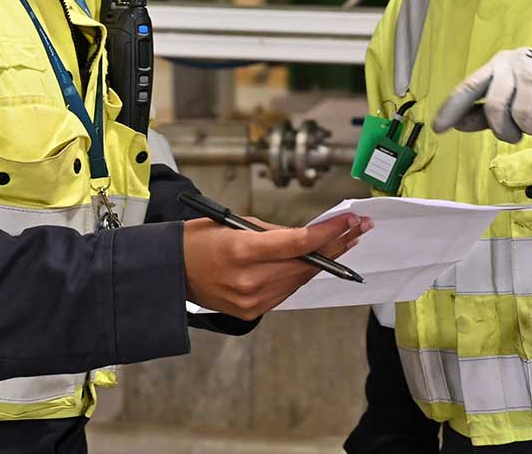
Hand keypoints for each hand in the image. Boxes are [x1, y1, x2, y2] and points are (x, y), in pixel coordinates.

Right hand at [182, 214, 370, 319]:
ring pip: (300, 279)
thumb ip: (272, 232)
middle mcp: (249, 280)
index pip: (297, 243)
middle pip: (305, 263)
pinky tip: (318, 260)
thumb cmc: (200, 240)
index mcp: (241, 251)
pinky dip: (301, 274)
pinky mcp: (251, 312)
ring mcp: (251, 300)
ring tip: (346, 241)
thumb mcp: (234, 223)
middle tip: (359, 227)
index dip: (328, 232)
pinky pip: (286, 290)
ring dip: (325, 260)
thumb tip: (307, 234)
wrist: (172, 272)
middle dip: (336, 244)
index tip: (349, 220)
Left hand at [433, 48, 531, 142]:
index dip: (452, 108)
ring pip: (523, 116)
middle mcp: (511, 65)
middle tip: (514, 135)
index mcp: (494, 68)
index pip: (468, 88)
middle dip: (504, 131)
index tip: (438, 128)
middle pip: (494, 108)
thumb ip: (482, 113)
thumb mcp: (508, 100)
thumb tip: (456, 124)